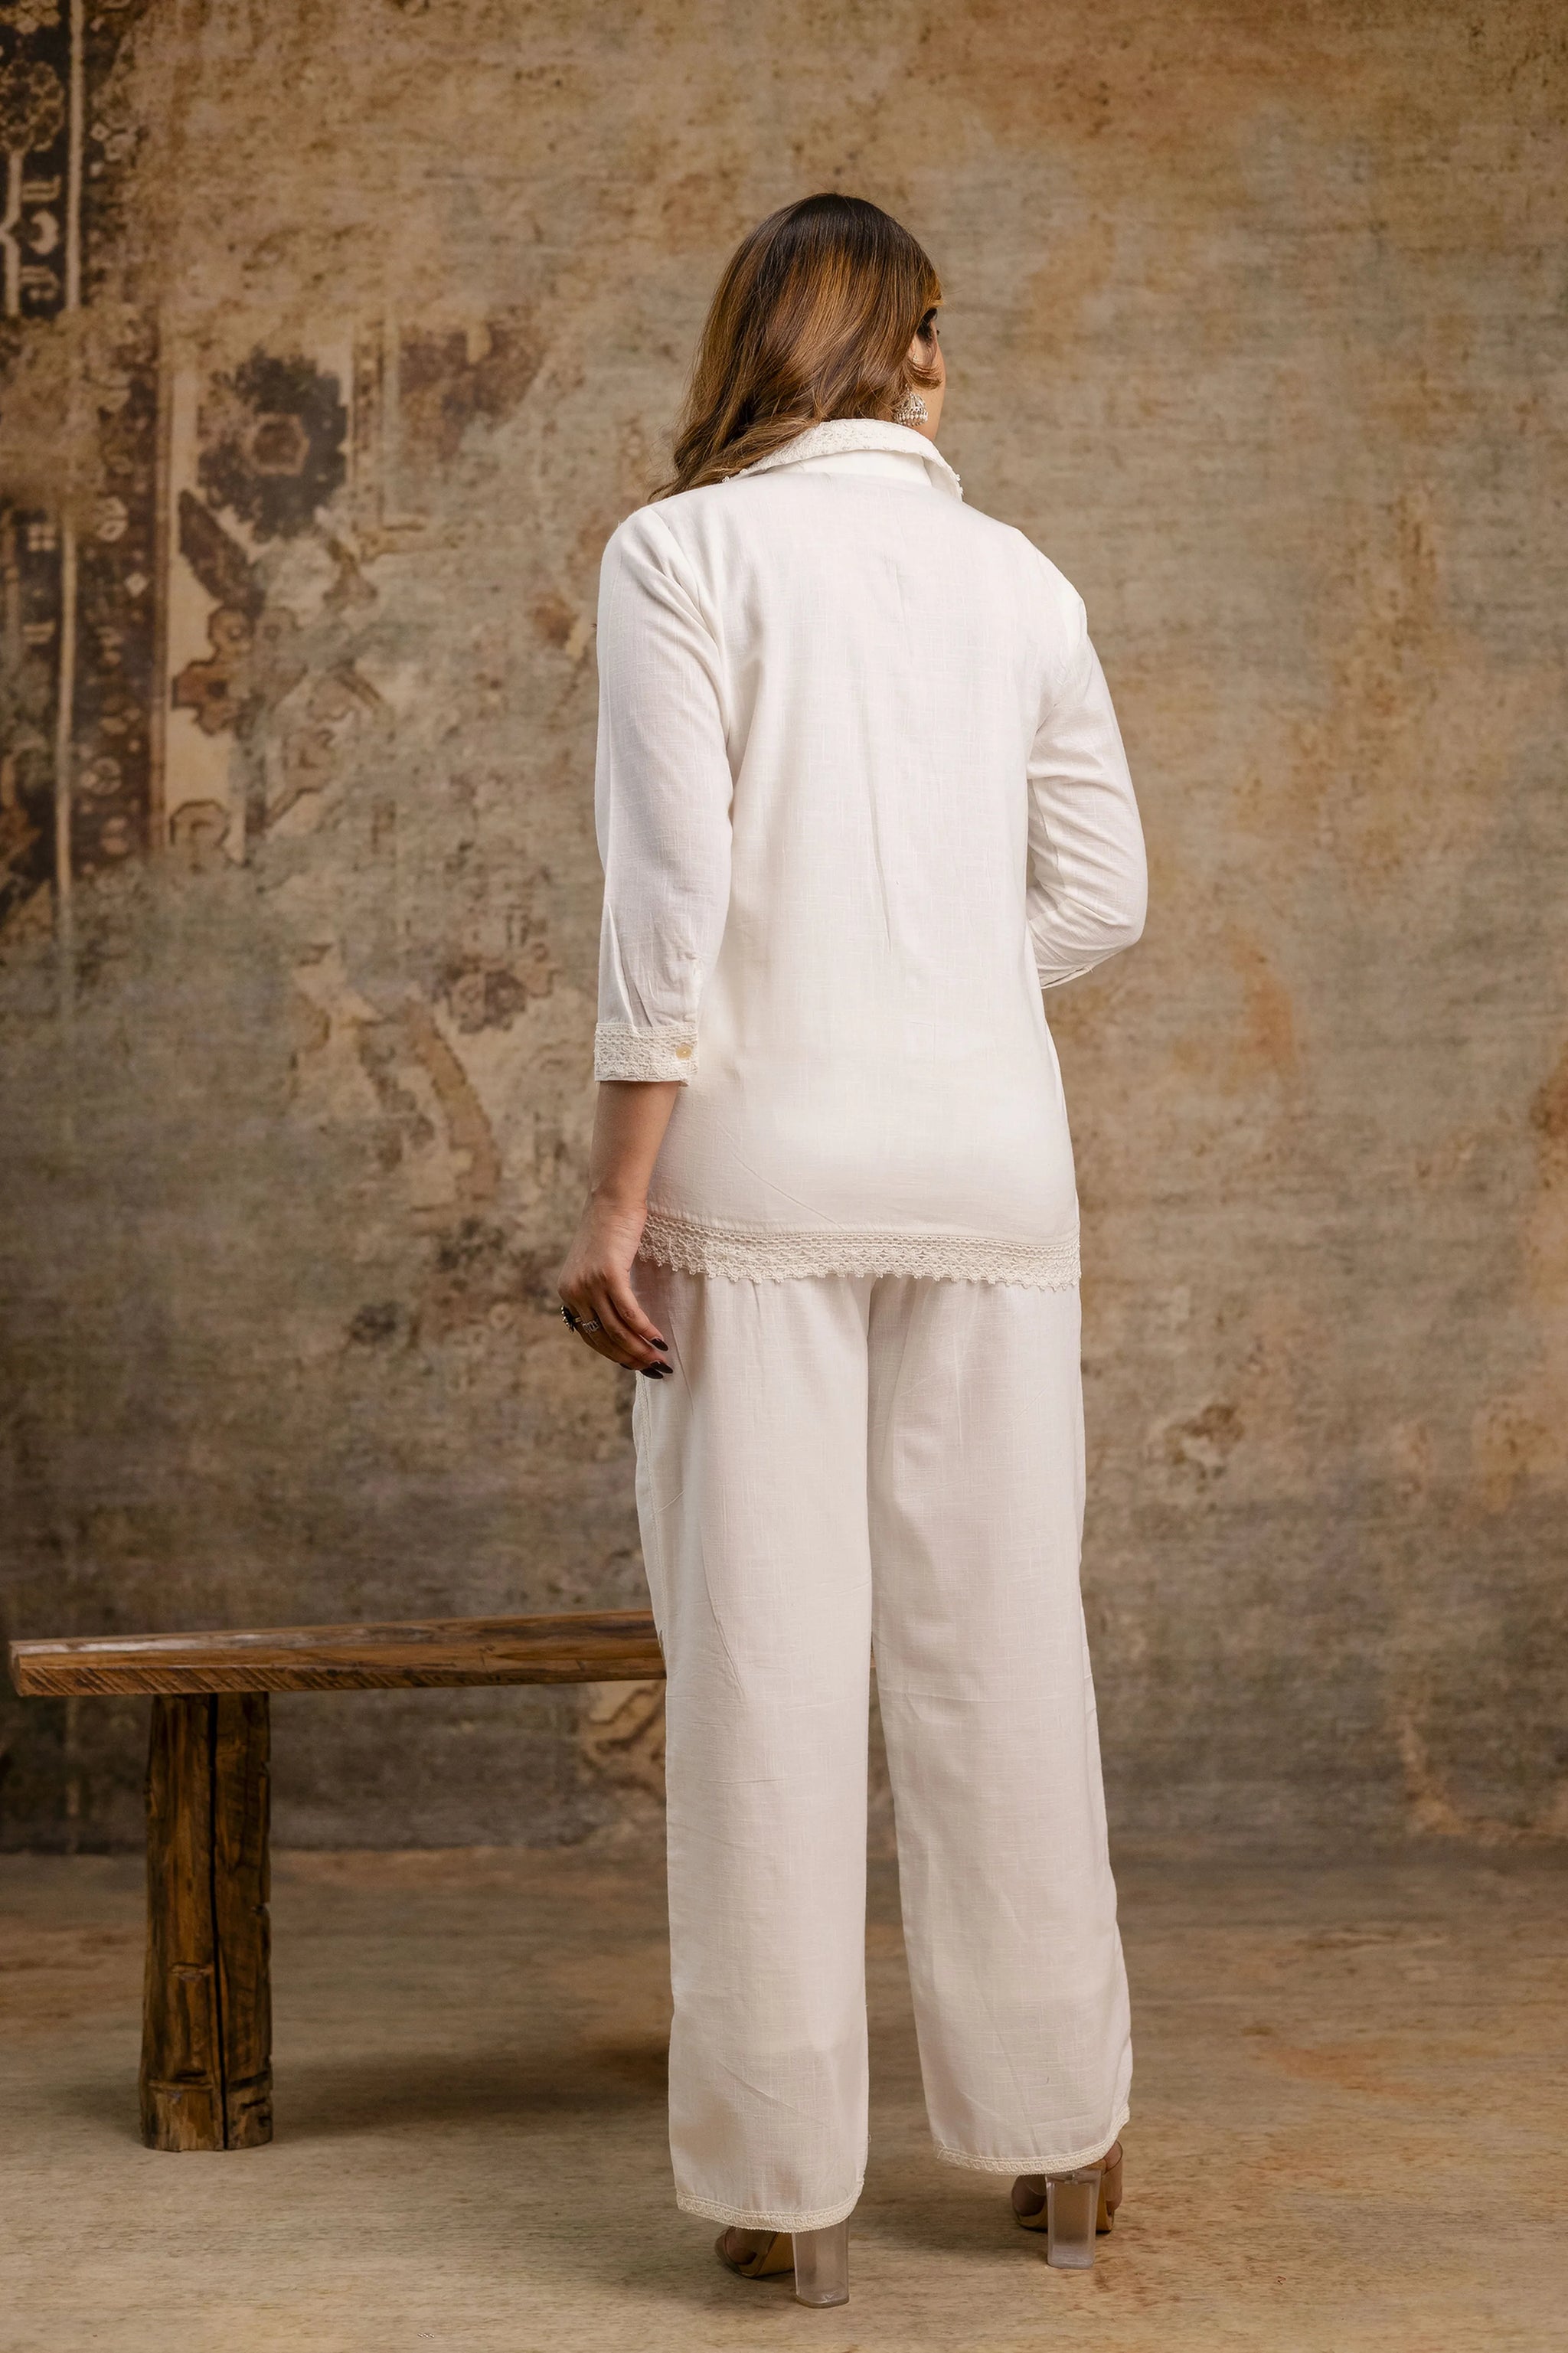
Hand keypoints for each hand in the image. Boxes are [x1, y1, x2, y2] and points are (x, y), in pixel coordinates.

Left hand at [557, 1194, 669, 1375]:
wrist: (612, 1198)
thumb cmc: (611, 1229)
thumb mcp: (597, 1265)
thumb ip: (600, 1291)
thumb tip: (619, 1321)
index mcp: (567, 1293)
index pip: (590, 1336)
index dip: (614, 1355)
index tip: (635, 1366)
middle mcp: (573, 1292)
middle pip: (603, 1338)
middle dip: (630, 1358)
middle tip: (653, 1370)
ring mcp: (589, 1283)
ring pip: (616, 1329)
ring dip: (639, 1350)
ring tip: (659, 1361)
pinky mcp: (608, 1274)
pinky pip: (628, 1312)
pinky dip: (645, 1330)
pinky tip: (659, 1340)